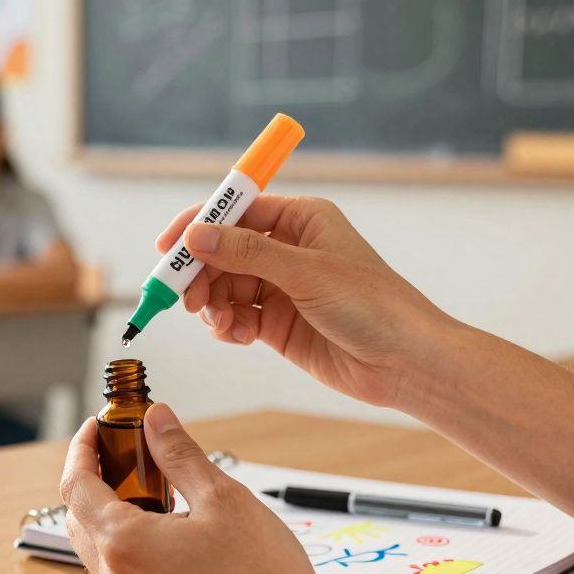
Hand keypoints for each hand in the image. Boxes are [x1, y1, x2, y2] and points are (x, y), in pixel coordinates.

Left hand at [60, 404, 410, 573]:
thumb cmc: (261, 573)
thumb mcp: (221, 496)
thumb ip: (178, 454)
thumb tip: (155, 418)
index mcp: (124, 543)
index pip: (76, 485)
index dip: (82, 449)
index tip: (98, 427)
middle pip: (78, 518)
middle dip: (93, 481)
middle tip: (124, 453)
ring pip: (99, 550)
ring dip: (111, 515)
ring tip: (153, 489)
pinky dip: (130, 546)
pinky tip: (170, 531)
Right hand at [157, 196, 452, 407]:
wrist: (405, 362)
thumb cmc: (374, 306)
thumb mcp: (307, 273)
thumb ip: (248, 253)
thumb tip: (197, 236)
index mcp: (299, 220)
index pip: (235, 211)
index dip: (197, 227)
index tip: (168, 249)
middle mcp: (287, 250)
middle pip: (222, 252)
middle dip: (200, 274)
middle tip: (184, 298)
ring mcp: (281, 288)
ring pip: (224, 287)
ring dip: (212, 304)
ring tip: (219, 322)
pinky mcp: (277, 324)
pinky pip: (235, 318)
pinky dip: (226, 326)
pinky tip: (235, 336)